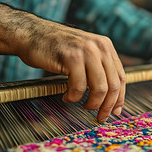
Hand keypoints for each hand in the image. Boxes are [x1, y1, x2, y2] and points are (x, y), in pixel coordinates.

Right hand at [0, 1, 124, 122]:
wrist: (31, 34)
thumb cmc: (57, 49)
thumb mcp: (84, 54)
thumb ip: (99, 70)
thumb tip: (112, 101)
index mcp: (106, 46)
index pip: (121, 77)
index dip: (119, 98)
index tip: (114, 112)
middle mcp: (99, 47)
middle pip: (113, 85)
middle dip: (107, 106)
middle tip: (99, 117)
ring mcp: (86, 51)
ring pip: (99, 88)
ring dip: (91, 103)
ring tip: (81, 105)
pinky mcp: (71, 57)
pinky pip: (79, 87)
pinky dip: (73, 97)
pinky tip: (66, 96)